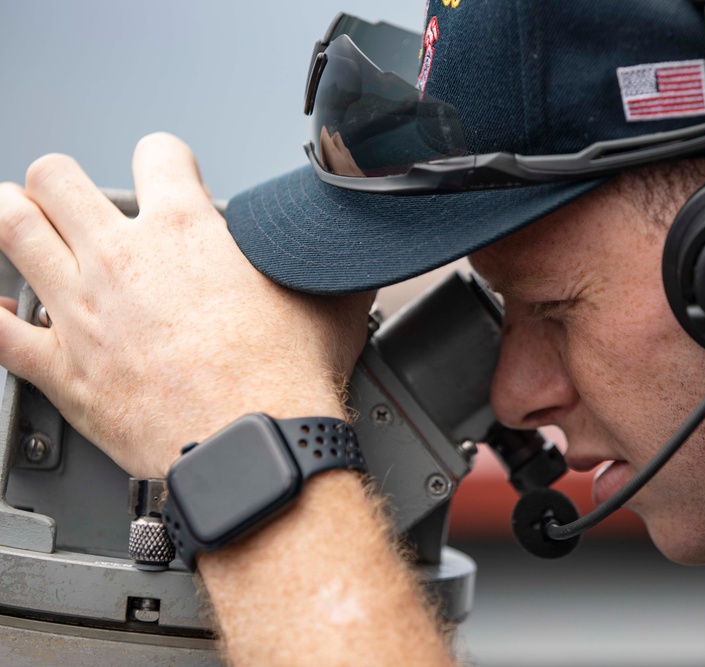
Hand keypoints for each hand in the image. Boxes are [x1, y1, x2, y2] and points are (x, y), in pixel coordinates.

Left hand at [0, 132, 371, 477]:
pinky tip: (0, 312)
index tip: (168, 174)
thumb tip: (355, 261)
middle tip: (75, 199)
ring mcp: (82, 309)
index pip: (158, 153)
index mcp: (186, 231)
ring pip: (13, 230)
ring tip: (23, 222)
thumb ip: (332, 272)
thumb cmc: (287, 381)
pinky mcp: (61, 368)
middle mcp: (122, 258)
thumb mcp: (330, 307)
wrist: (252, 447)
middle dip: (62, 182)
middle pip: (57, 177)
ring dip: (15, 219)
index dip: (164, 158)